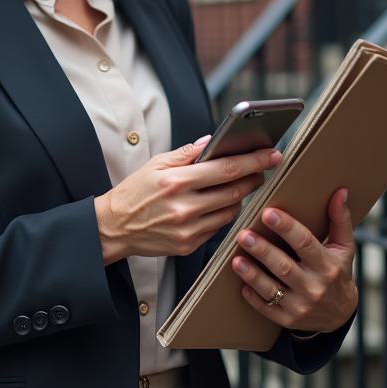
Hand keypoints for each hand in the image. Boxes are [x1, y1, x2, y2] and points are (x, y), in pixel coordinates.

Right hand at [94, 136, 281, 265]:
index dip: (254, 160)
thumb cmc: (135, 192)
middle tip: (260, 170)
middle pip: (235, 191)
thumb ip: (187, 153)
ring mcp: (188, 229)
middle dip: (253, 178)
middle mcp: (184, 207)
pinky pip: (218, 228)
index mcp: (177, 181)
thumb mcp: (156, 165)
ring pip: (230, 211)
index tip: (272, 154)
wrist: (114, 227)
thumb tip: (213, 141)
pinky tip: (217, 205)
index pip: (227, 168)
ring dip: (239, 197)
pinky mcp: (188, 245)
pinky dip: (222, 214)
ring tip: (237, 186)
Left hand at [231, 187, 357, 333]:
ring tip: (236, 260)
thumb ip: (340, 220)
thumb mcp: (344, 248)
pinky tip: (240, 284)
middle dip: (263, 250)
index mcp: (327, 265)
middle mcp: (315, 287)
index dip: (287, 228)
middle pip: (285, 267)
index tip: (268, 213)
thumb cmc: (337, 272)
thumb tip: (339, 191)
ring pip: (272, 290)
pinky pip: (267, 309)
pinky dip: (253, 298)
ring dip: (252, 275)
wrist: (339, 314)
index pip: (306, 243)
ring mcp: (300, 306)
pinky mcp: (287, 319)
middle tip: (243, 234)